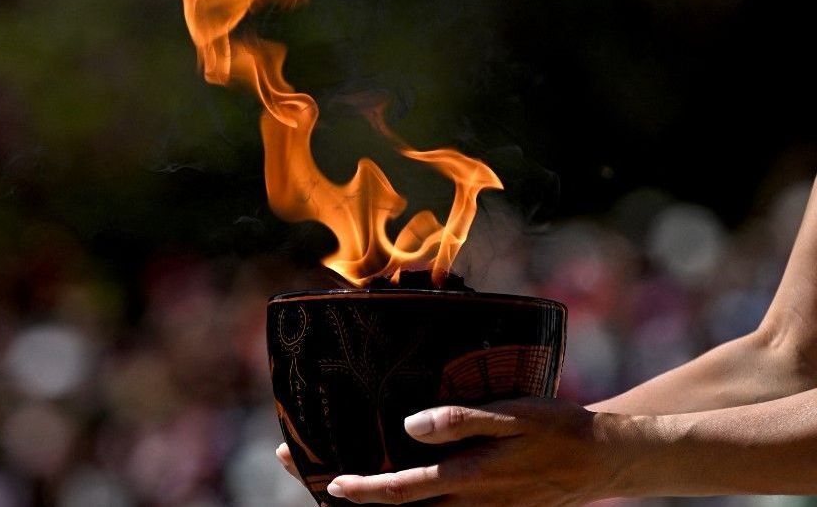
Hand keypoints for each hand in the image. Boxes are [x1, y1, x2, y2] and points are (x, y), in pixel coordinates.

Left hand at [312, 398, 632, 505]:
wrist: (601, 459)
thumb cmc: (557, 429)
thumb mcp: (515, 414)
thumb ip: (464, 420)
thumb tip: (411, 425)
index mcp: (469, 479)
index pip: (403, 492)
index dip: (363, 490)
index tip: (330, 482)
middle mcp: (467, 503)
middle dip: (352, 495)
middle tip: (310, 470)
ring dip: (376, 498)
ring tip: (336, 473)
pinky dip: (406, 499)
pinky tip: (389, 475)